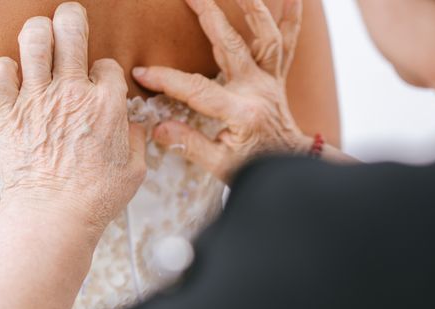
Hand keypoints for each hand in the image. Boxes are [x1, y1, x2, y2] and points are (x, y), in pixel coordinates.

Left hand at [0, 2, 145, 240]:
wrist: (55, 215)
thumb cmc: (96, 198)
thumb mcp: (135, 171)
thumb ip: (136, 142)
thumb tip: (133, 128)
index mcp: (107, 105)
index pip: (107, 65)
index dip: (105, 70)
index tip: (101, 82)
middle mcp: (73, 93)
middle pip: (71, 31)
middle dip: (72, 18)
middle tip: (71, 18)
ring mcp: (38, 99)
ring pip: (33, 40)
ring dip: (38, 32)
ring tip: (41, 38)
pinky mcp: (8, 113)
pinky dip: (3, 69)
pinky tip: (13, 76)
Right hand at [133, 0, 308, 184]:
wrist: (289, 166)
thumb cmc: (256, 167)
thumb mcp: (221, 165)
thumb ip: (189, 145)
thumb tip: (158, 129)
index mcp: (241, 112)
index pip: (198, 90)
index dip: (168, 80)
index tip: (142, 72)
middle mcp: (258, 90)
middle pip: (232, 46)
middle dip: (207, 15)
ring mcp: (270, 81)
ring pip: (266, 37)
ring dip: (253, 7)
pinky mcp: (278, 78)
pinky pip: (287, 45)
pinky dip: (292, 19)